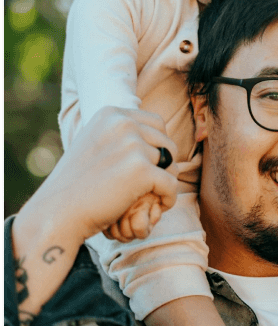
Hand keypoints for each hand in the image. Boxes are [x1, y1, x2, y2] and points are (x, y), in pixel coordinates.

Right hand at [60, 107, 177, 241]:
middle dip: (164, 165)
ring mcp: (133, 145)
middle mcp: (123, 124)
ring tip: (150, 196)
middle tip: (152, 185)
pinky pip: (171, 185)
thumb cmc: (77, 184)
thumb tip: (155, 133)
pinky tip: (158, 206)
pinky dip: (168, 198)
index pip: (157, 124)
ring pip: (171, 164)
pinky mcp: (141, 170)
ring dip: (164, 182)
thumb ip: (120, 135)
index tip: (149, 166)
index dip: (158, 146)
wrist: (58, 211)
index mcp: (112, 114)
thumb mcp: (95, 144)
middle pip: (167, 143)